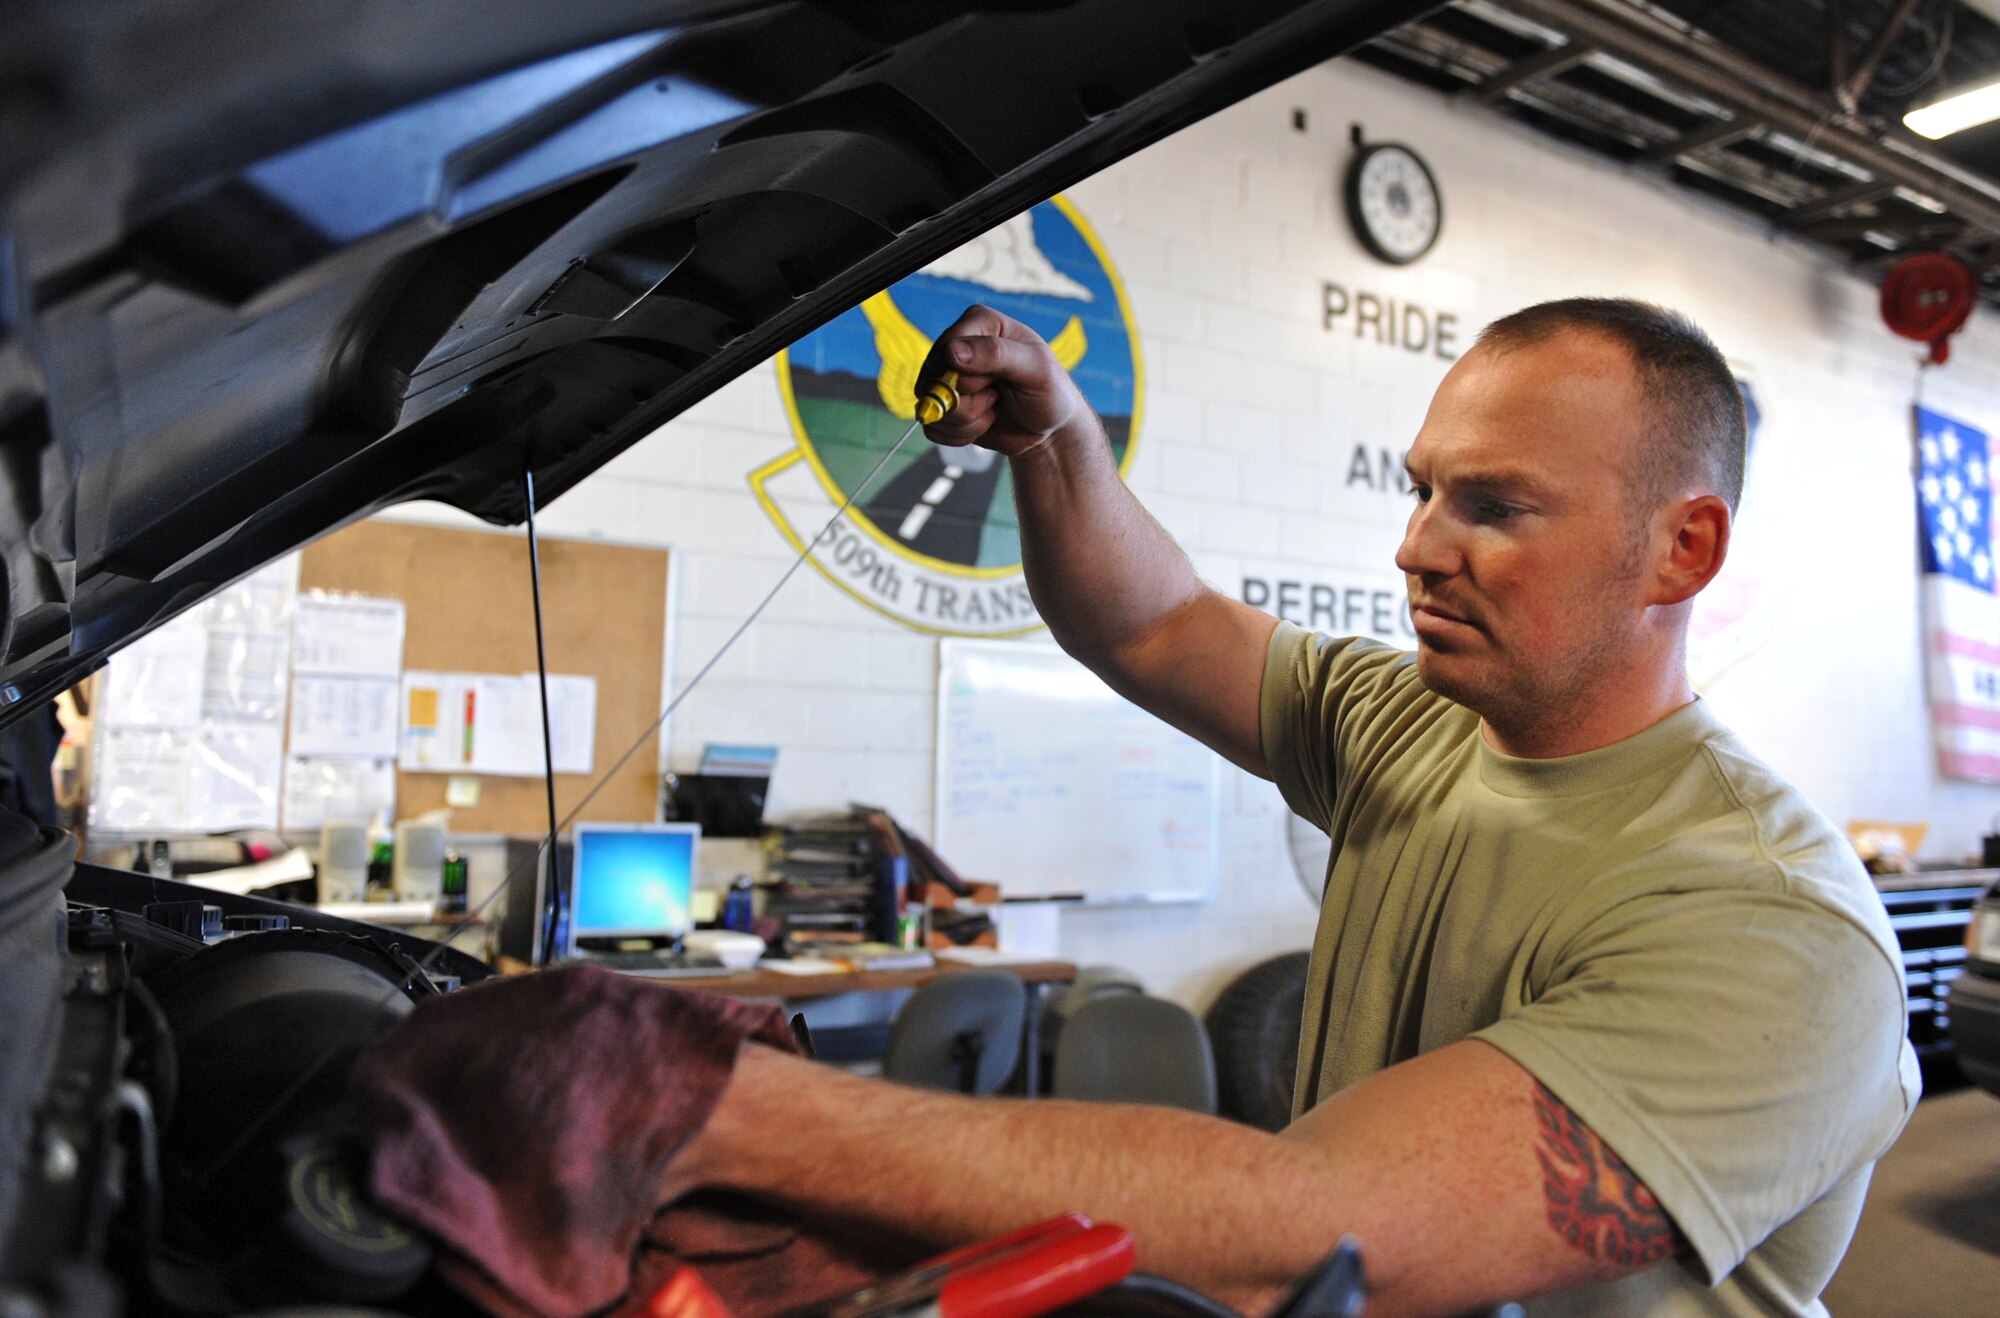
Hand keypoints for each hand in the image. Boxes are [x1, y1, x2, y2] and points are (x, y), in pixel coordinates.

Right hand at [917, 304, 1090, 458]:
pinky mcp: (943, 406)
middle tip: (998, 398)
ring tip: (994, 411)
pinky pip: (933, 428)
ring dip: (967, 421)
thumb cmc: (1049, 391)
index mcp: (979, 323)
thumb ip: (996, 353)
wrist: (1050, 429)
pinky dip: (960, 435)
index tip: (997, 380)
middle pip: (935, 379)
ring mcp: (947, 378)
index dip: (969, 374)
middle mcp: (958, 346)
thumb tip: (951, 352)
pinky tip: (984, 424)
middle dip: (969, 401)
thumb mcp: (1035, 368)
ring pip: (932, 406)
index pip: (948, 347)